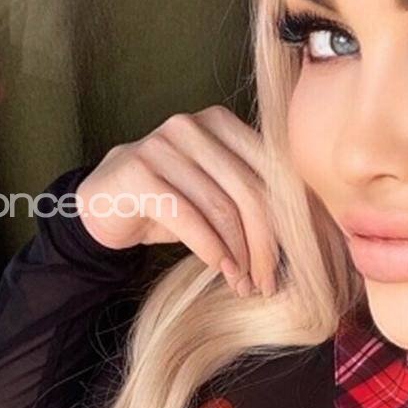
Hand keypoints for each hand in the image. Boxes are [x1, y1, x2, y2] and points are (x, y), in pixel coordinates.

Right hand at [75, 108, 280, 297]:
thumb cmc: (168, 203)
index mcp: (221, 123)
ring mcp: (163, 145)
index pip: (271, 171)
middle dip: (266, 245)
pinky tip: (222, 270)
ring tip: (245, 284)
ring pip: (222, 207)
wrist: (102, 205)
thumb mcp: (215, 195)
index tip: (296, 260)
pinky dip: (211, 249)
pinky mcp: (139, 172)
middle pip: (251, 190)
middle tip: (269, 282)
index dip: (289, 219)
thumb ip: (251, 199)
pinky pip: (188, 217)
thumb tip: (304, 236)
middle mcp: (193, 125)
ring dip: (239, 255)